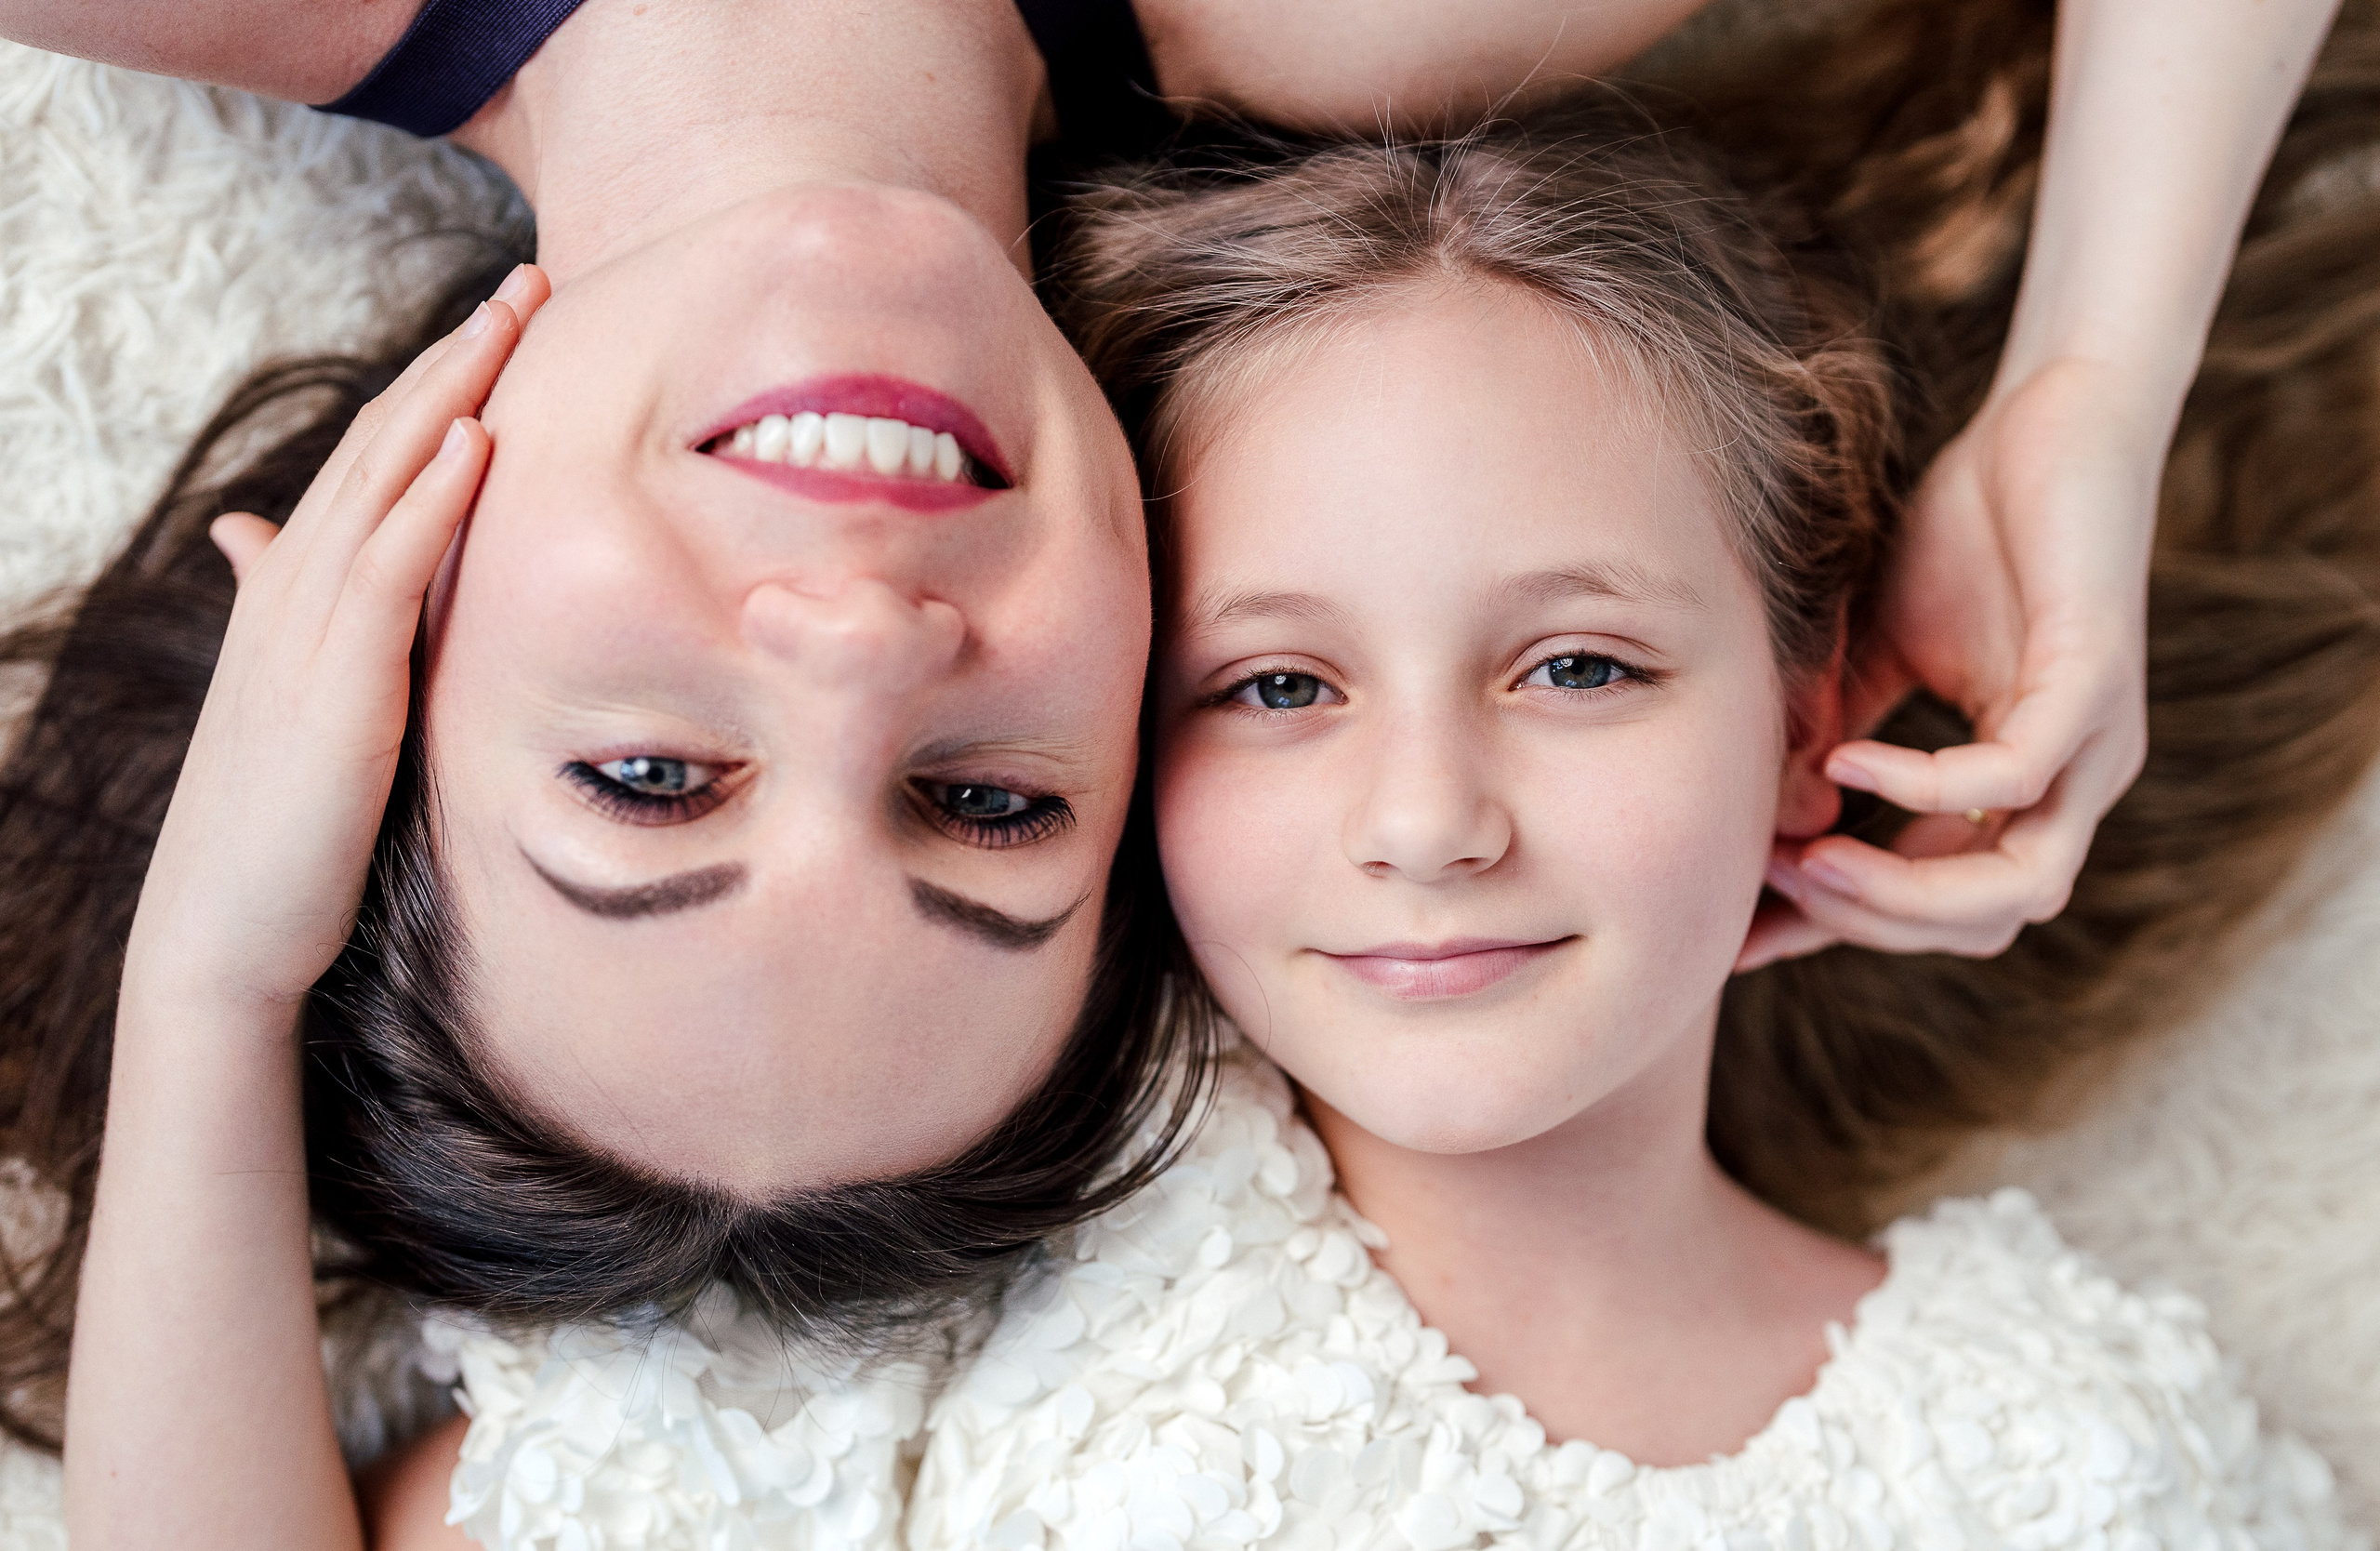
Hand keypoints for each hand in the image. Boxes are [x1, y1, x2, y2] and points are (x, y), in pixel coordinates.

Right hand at [122, 265, 551, 1014]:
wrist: (227, 930)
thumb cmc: (281, 827)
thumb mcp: (304, 709)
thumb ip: (305, 624)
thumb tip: (266, 546)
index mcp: (299, 593)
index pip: (373, 460)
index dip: (438, 385)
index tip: (505, 324)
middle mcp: (297, 590)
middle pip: (384, 443)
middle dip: (458, 357)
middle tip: (529, 282)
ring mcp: (310, 631)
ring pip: (387, 481)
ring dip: (454, 392)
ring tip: (516, 318)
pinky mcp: (338, 684)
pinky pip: (390, 568)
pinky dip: (432, 498)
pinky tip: (479, 440)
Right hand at [1741, 357, 2156, 967]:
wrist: (2052, 422)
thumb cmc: (1970, 533)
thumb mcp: (1873, 654)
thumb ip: (1828, 735)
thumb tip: (1770, 822)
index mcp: (2024, 789)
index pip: (1941, 905)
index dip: (1840, 929)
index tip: (1744, 936)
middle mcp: (2071, 785)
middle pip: (1984, 923)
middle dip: (1868, 924)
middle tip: (1770, 887)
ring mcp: (2093, 742)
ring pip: (2018, 886)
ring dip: (1903, 893)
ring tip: (1805, 857)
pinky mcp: (2092, 680)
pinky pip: (2012, 778)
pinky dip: (1923, 787)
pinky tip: (1847, 760)